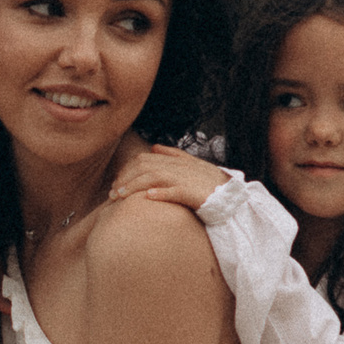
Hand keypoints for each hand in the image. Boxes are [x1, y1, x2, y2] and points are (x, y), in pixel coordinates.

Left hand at [109, 143, 228, 210]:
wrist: (232, 196)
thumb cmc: (209, 182)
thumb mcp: (191, 164)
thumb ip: (173, 154)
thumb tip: (154, 146)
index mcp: (176, 160)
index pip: (144, 159)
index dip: (127, 170)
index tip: (116, 183)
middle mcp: (178, 167)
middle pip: (144, 167)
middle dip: (125, 179)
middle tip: (112, 193)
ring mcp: (186, 179)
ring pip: (153, 178)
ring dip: (134, 187)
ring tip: (119, 196)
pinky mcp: (193, 193)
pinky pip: (175, 191)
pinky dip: (161, 193)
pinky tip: (148, 197)